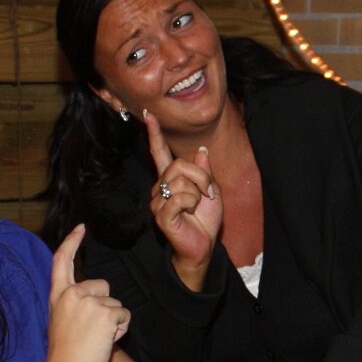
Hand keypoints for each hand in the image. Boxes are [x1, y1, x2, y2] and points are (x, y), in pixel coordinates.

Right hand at [45, 225, 130, 361]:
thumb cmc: (64, 356)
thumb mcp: (61, 322)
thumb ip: (74, 306)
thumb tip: (94, 304)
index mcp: (59, 295)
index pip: (63, 261)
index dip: (72, 242)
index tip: (81, 228)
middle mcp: (73, 293)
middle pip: (103, 286)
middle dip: (105, 306)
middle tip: (89, 332)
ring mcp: (89, 302)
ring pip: (116, 303)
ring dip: (113, 321)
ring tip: (95, 339)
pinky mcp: (106, 313)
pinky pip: (124, 316)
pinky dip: (120, 330)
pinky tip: (104, 342)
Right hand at [144, 109, 221, 289]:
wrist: (203, 246)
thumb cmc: (205, 220)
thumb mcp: (212, 191)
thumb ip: (205, 171)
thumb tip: (201, 150)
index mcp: (171, 179)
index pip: (159, 153)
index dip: (155, 134)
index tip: (149, 114)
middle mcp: (160, 187)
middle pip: (179, 165)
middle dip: (201, 177)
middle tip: (208, 192)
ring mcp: (158, 201)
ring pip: (180, 181)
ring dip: (198, 193)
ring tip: (197, 206)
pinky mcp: (161, 215)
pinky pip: (179, 197)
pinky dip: (192, 203)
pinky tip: (190, 213)